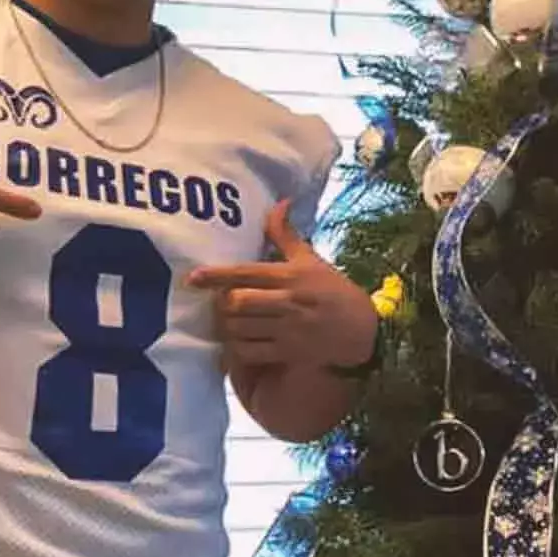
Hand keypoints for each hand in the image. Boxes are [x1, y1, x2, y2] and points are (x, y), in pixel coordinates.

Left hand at [188, 201, 378, 369]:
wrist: (364, 330)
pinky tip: (237, 344)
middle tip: (218, 303)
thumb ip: (286, 235)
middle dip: (222, 304)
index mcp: (290, 276)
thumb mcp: (311, 260)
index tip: (193, 277)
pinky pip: (250, 353)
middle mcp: (287, 302)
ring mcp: (288, 330)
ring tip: (226, 323)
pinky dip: (236, 350)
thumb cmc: (334, 291)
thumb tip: (279, 202)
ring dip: (226, 327)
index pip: (246, 273)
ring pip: (240, 329)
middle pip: (237, 302)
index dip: (216, 276)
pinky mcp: (288, 353)